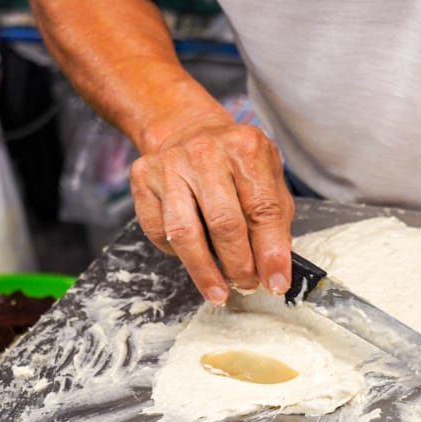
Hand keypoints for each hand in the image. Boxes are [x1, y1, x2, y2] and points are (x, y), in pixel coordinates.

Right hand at [130, 115, 294, 304]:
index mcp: (245, 148)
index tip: (276, 283)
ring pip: (184, 233)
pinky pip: (158, 232)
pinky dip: (178, 254)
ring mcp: (169, 164)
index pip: (263, 210)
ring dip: (205, 271)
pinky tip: (194, 258)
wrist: (188, 130)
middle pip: (223, 224)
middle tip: (247, 285)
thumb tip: (274, 270)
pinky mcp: (143, 179)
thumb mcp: (267, 178)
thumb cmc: (235, 163)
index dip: (271, 253)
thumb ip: (275, 221)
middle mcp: (205, 152)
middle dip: (239, 265)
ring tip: (219, 291)